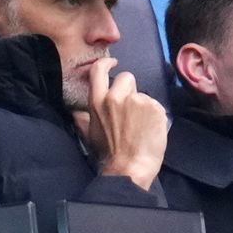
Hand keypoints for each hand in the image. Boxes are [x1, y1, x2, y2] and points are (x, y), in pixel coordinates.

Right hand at [83, 58, 167, 189]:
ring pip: (143, 94)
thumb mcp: (90, 136)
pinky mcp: (155, 108)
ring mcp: (137, 101)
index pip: (99, 71)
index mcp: (98, 102)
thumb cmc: (109, 155)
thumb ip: (83, 120)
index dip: (107, 64)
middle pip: (127, 78)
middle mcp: (116, 97)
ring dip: (143, 106)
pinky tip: (150, 130)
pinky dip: (155, 116)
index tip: (113, 64)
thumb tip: (75, 113)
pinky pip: (157, 106)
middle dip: (130, 89)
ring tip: (141, 126)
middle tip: (131, 110)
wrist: (130, 168)